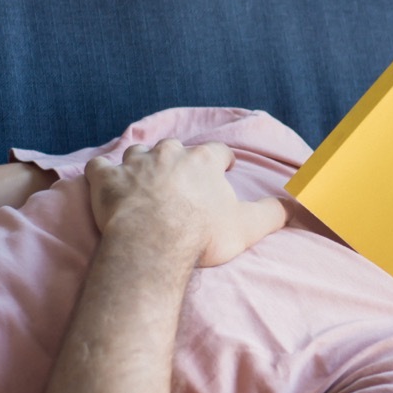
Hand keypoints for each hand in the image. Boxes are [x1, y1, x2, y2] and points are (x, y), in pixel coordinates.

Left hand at [85, 139, 288, 266]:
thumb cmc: (201, 234)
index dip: (221, 162)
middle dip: (178, 161)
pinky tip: (105, 182)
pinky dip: (102, 173)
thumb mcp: (248, 226)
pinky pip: (100, 167)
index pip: (217, 152)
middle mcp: (169, 154)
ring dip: (141, 164)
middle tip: (181, 182)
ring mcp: (134, 164)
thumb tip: (293, 206)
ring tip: (143, 181)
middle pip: (175, 148)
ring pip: (137, 152)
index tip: (223, 171)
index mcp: (204, 160)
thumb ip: (273, 213)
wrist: (153, 244)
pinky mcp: (105, 179)